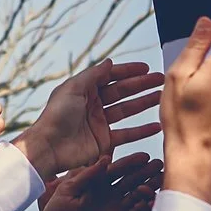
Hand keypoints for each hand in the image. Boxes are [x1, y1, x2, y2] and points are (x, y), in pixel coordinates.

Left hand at [17, 59, 162, 180]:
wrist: (49, 148)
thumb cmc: (56, 117)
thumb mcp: (73, 89)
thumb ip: (93, 75)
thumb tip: (109, 62)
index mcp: (84, 90)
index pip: (111, 76)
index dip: (129, 71)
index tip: (146, 68)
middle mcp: (93, 104)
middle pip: (122, 91)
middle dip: (141, 85)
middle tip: (160, 80)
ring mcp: (99, 123)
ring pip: (127, 110)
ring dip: (144, 103)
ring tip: (162, 98)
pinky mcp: (104, 141)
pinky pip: (127, 134)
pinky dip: (141, 130)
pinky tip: (156, 126)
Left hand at [31, 151, 159, 210]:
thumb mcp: (68, 190)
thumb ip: (87, 176)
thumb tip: (105, 158)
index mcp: (97, 182)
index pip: (117, 169)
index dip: (131, 163)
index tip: (144, 156)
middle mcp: (109, 193)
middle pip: (131, 180)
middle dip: (145, 172)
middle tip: (159, 165)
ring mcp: (116, 207)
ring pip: (137, 195)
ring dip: (149, 188)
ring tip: (160, 181)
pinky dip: (145, 208)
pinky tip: (150, 203)